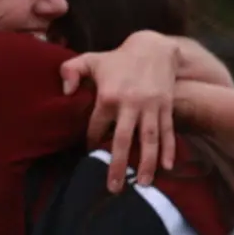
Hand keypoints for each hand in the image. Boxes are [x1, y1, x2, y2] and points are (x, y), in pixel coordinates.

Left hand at [61, 30, 178, 190]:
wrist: (153, 46)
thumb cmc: (117, 58)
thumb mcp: (90, 59)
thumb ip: (70, 71)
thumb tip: (64, 92)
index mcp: (108, 96)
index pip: (97, 127)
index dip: (92, 142)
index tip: (90, 153)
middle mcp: (130, 104)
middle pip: (123, 140)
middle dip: (118, 166)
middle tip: (114, 188)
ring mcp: (150, 106)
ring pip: (149, 140)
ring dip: (148, 163)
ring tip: (145, 184)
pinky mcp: (166, 106)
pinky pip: (167, 131)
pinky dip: (169, 149)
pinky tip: (168, 167)